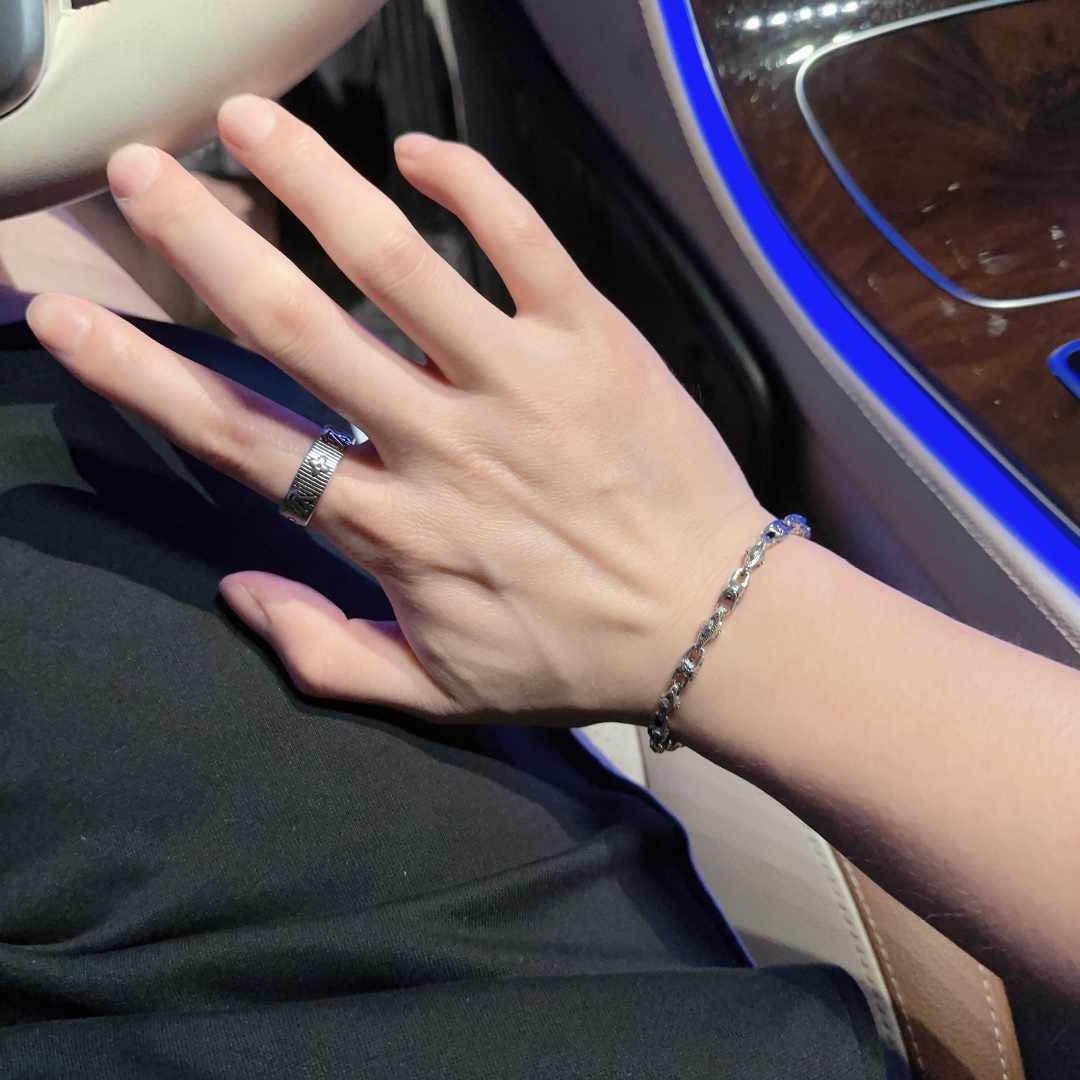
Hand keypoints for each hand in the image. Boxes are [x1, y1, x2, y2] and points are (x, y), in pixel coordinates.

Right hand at [27, 96, 766, 724]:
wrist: (711, 625)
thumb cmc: (576, 658)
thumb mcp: (440, 693)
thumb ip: (326, 655)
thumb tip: (237, 591)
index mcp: (393, 527)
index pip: (242, 439)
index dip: (143, 375)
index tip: (68, 318)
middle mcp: (441, 444)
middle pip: (296, 328)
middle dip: (203, 241)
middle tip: (139, 172)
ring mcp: (520, 385)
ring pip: (397, 265)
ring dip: (314, 183)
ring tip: (247, 123)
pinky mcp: (595, 344)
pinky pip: (524, 244)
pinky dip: (471, 186)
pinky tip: (420, 152)